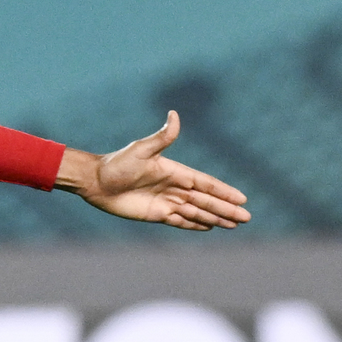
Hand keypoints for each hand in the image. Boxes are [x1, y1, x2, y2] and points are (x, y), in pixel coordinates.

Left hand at [59, 112, 249, 230]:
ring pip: (196, 212)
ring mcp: (165, 201)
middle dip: (226, 209)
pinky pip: (180, 221)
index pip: (206, 183)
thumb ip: (162, 137)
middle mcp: (173, 187)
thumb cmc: (117, 164)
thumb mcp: (141, 149)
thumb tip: (174, 114)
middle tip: (246, 218)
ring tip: (234, 225)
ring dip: (215, 218)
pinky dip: (194, 224)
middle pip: (206, 200)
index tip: (242, 199)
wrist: (95, 181)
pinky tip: (209, 227)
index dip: (224, 191)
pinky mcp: (155, 214)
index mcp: (175, 171)